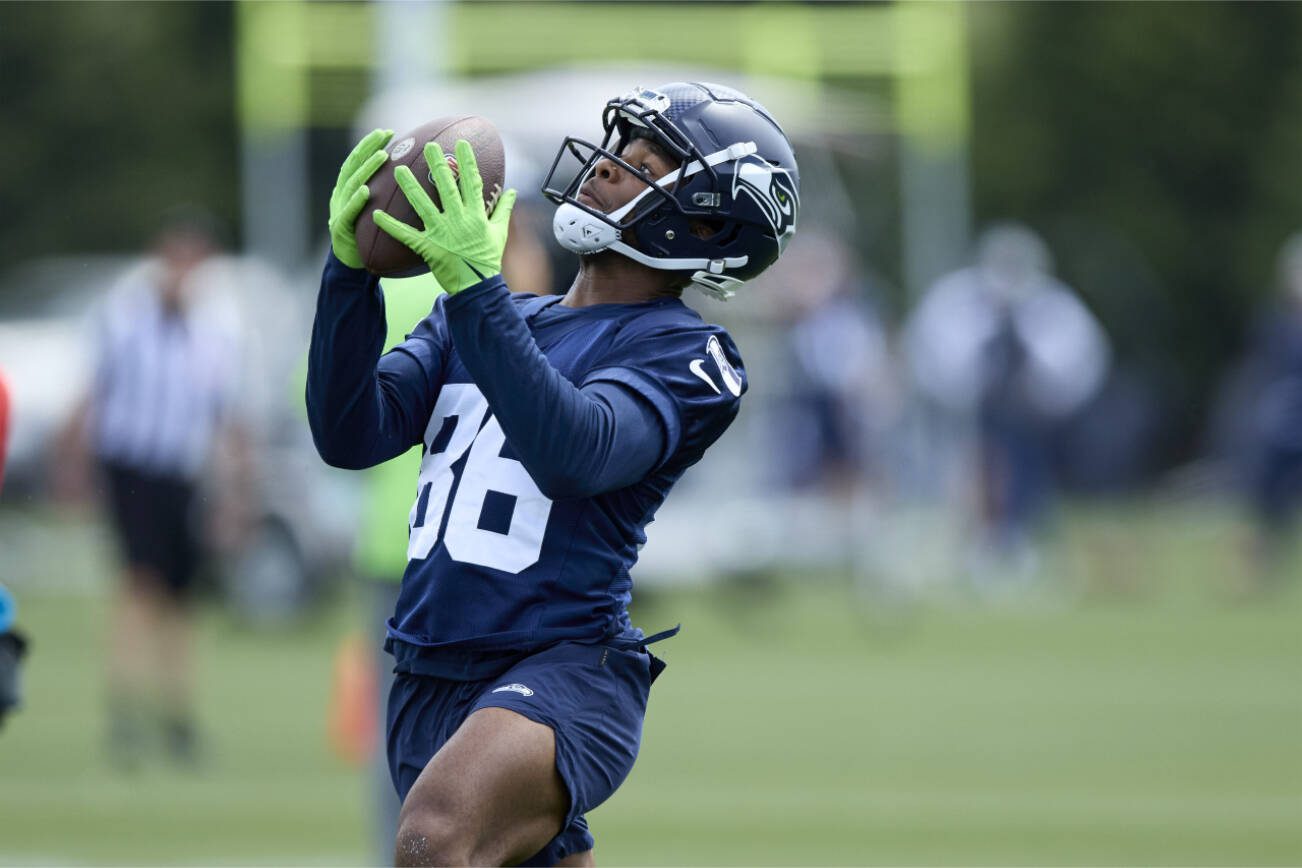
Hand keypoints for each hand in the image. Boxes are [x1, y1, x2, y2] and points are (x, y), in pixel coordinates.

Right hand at [328, 128, 392, 268]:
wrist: (349, 262)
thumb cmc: (367, 233)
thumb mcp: (376, 209)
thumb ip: (386, 193)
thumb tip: (416, 178)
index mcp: (348, 188)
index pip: (358, 160)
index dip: (370, 144)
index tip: (387, 132)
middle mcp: (341, 194)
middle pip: (354, 165)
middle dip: (369, 147)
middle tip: (384, 135)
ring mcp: (338, 210)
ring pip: (353, 183)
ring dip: (367, 168)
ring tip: (382, 156)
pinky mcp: (340, 227)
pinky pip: (348, 211)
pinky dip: (356, 200)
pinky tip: (366, 191)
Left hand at [373, 139, 516, 293]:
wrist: (477, 287)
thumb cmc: (488, 259)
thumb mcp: (500, 233)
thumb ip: (504, 210)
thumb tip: (512, 191)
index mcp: (477, 215)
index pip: (472, 183)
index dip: (467, 162)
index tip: (461, 143)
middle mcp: (459, 220)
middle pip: (447, 188)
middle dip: (437, 165)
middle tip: (428, 146)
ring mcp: (443, 233)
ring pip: (423, 205)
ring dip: (410, 187)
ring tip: (398, 169)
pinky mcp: (429, 247)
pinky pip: (407, 235)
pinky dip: (391, 226)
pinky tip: (377, 215)